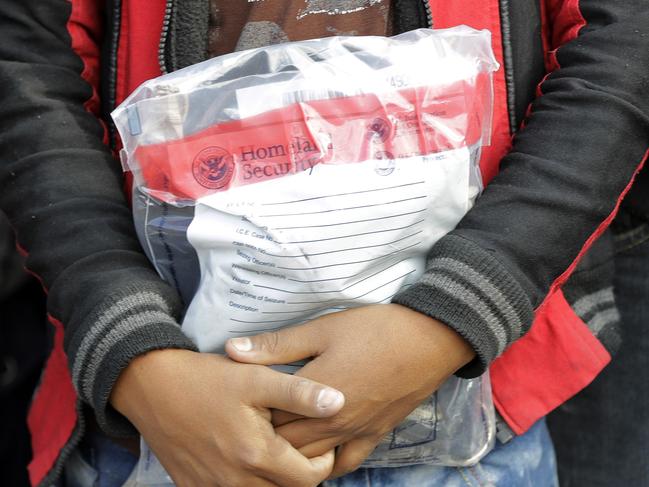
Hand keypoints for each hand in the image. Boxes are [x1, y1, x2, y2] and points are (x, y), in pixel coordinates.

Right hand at [110, 349, 344, 486]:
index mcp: (255, 455)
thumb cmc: (207, 379)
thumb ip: (299, 393)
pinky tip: (247, 458)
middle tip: (302, 445)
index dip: (323, 462)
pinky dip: (248, 482)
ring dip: (275, 480)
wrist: (152, 386)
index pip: (309, 480)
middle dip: (301, 474)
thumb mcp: (256, 377)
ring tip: (277, 450)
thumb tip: (339, 402)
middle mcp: (235, 481)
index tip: (321, 440)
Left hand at [225, 304, 474, 478]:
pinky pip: (347, 462)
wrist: (430, 339)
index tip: (243, 403)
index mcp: (315, 395)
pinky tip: (319, 456)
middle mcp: (333, 422)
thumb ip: (276, 345)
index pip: (269, 420)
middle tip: (256, 421)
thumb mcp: (322, 328)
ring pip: (313, 460)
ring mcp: (356, 433)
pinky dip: (329, 465)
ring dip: (293, 454)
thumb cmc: (375, 329)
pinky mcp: (376, 435)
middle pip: (287, 446)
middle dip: (268, 437)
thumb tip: (232, 350)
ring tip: (280, 439)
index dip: (252, 415)